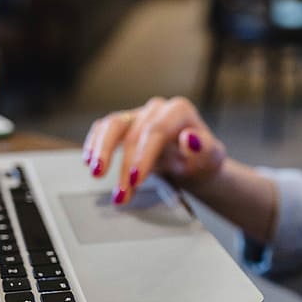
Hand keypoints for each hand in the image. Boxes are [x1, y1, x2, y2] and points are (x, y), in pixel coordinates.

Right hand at [82, 96, 225, 203]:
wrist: (195, 162)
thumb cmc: (203, 159)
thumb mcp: (212, 157)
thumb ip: (204, 148)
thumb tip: (190, 139)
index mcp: (179, 111)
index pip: (156, 131)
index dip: (144, 155)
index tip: (137, 179)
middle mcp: (156, 109)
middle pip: (133, 133)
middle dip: (125, 166)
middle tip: (122, 193)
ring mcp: (139, 115)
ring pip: (113, 125)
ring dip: (102, 151)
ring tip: (96, 173)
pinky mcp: (125, 125)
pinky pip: (104, 129)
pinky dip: (95, 144)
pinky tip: (89, 161)